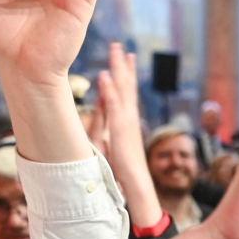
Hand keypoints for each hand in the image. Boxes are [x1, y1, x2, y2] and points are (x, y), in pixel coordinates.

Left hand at [96, 43, 162, 226]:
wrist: (138, 191)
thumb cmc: (125, 176)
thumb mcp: (112, 150)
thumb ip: (107, 134)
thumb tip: (101, 122)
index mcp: (127, 125)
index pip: (126, 95)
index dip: (124, 77)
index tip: (123, 59)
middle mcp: (129, 121)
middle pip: (127, 89)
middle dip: (123, 67)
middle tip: (121, 47)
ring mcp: (127, 126)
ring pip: (123, 93)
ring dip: (118, 71)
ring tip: (116, 52)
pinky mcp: (121, 133)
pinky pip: (115, 108)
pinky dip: (110, 92)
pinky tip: (105, 77)